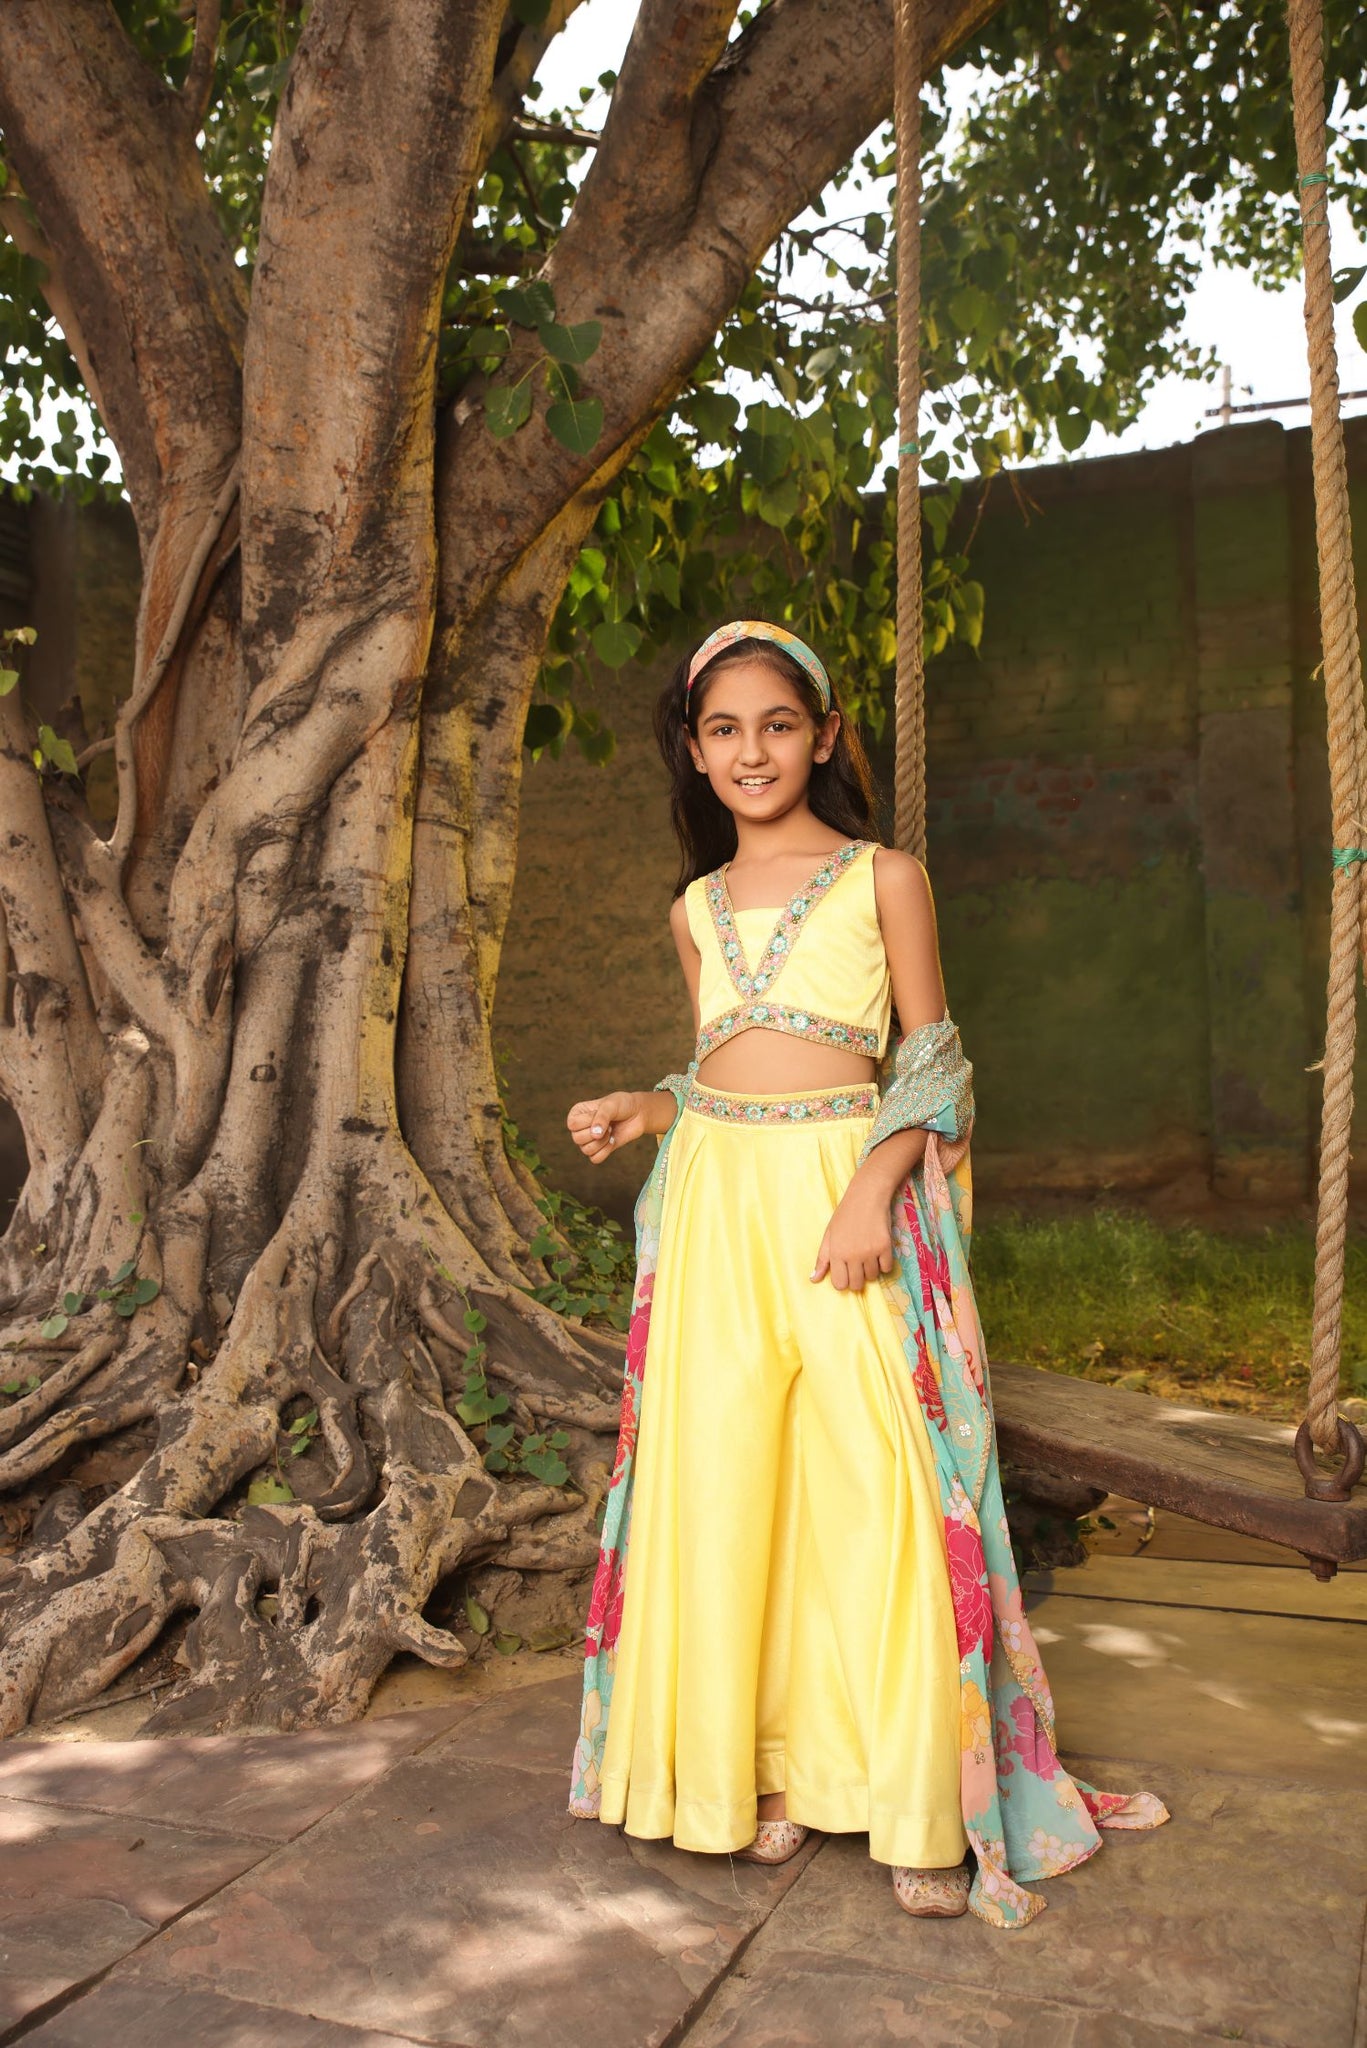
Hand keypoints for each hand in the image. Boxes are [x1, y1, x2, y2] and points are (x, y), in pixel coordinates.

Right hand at [567, 1090, 654, 1163]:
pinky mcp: (598, 1150)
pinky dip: (606, 1150)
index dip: (589, 1121)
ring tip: (611, 1131)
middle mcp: (579, 1128)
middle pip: (577, 1139)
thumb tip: (595, 1135)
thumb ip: (601, 1118)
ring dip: (602, 1141)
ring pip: (586, 1150)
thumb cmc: (622, 1105)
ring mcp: (588, 1140)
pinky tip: (613, 1140)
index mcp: (576, 1114)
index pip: (573, 1124)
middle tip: (608, 1124)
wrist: (637, 1114)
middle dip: (597, 1132)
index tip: (601, 1113)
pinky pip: (595, 1158)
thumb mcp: (610, 1105)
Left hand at [811, 1174, 895, 1291]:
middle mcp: (853, 1255)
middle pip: (856, 1285)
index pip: (839, 1285)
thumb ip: (822, 1259)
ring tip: (868, 1254)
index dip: (843, 1281)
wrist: (867, 1196)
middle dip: (857, 1279)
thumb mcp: (829, 1235)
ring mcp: (870, 1252)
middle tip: (858, 1265)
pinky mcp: (885, 1247)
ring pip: (872, 1277)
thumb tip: (814, 1279)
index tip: (846, 1272)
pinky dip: (884, 1263)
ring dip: (871, 1270)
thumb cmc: (845, 1215)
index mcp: (836, 1253)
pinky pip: (887, 1268)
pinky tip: (879, 1252)